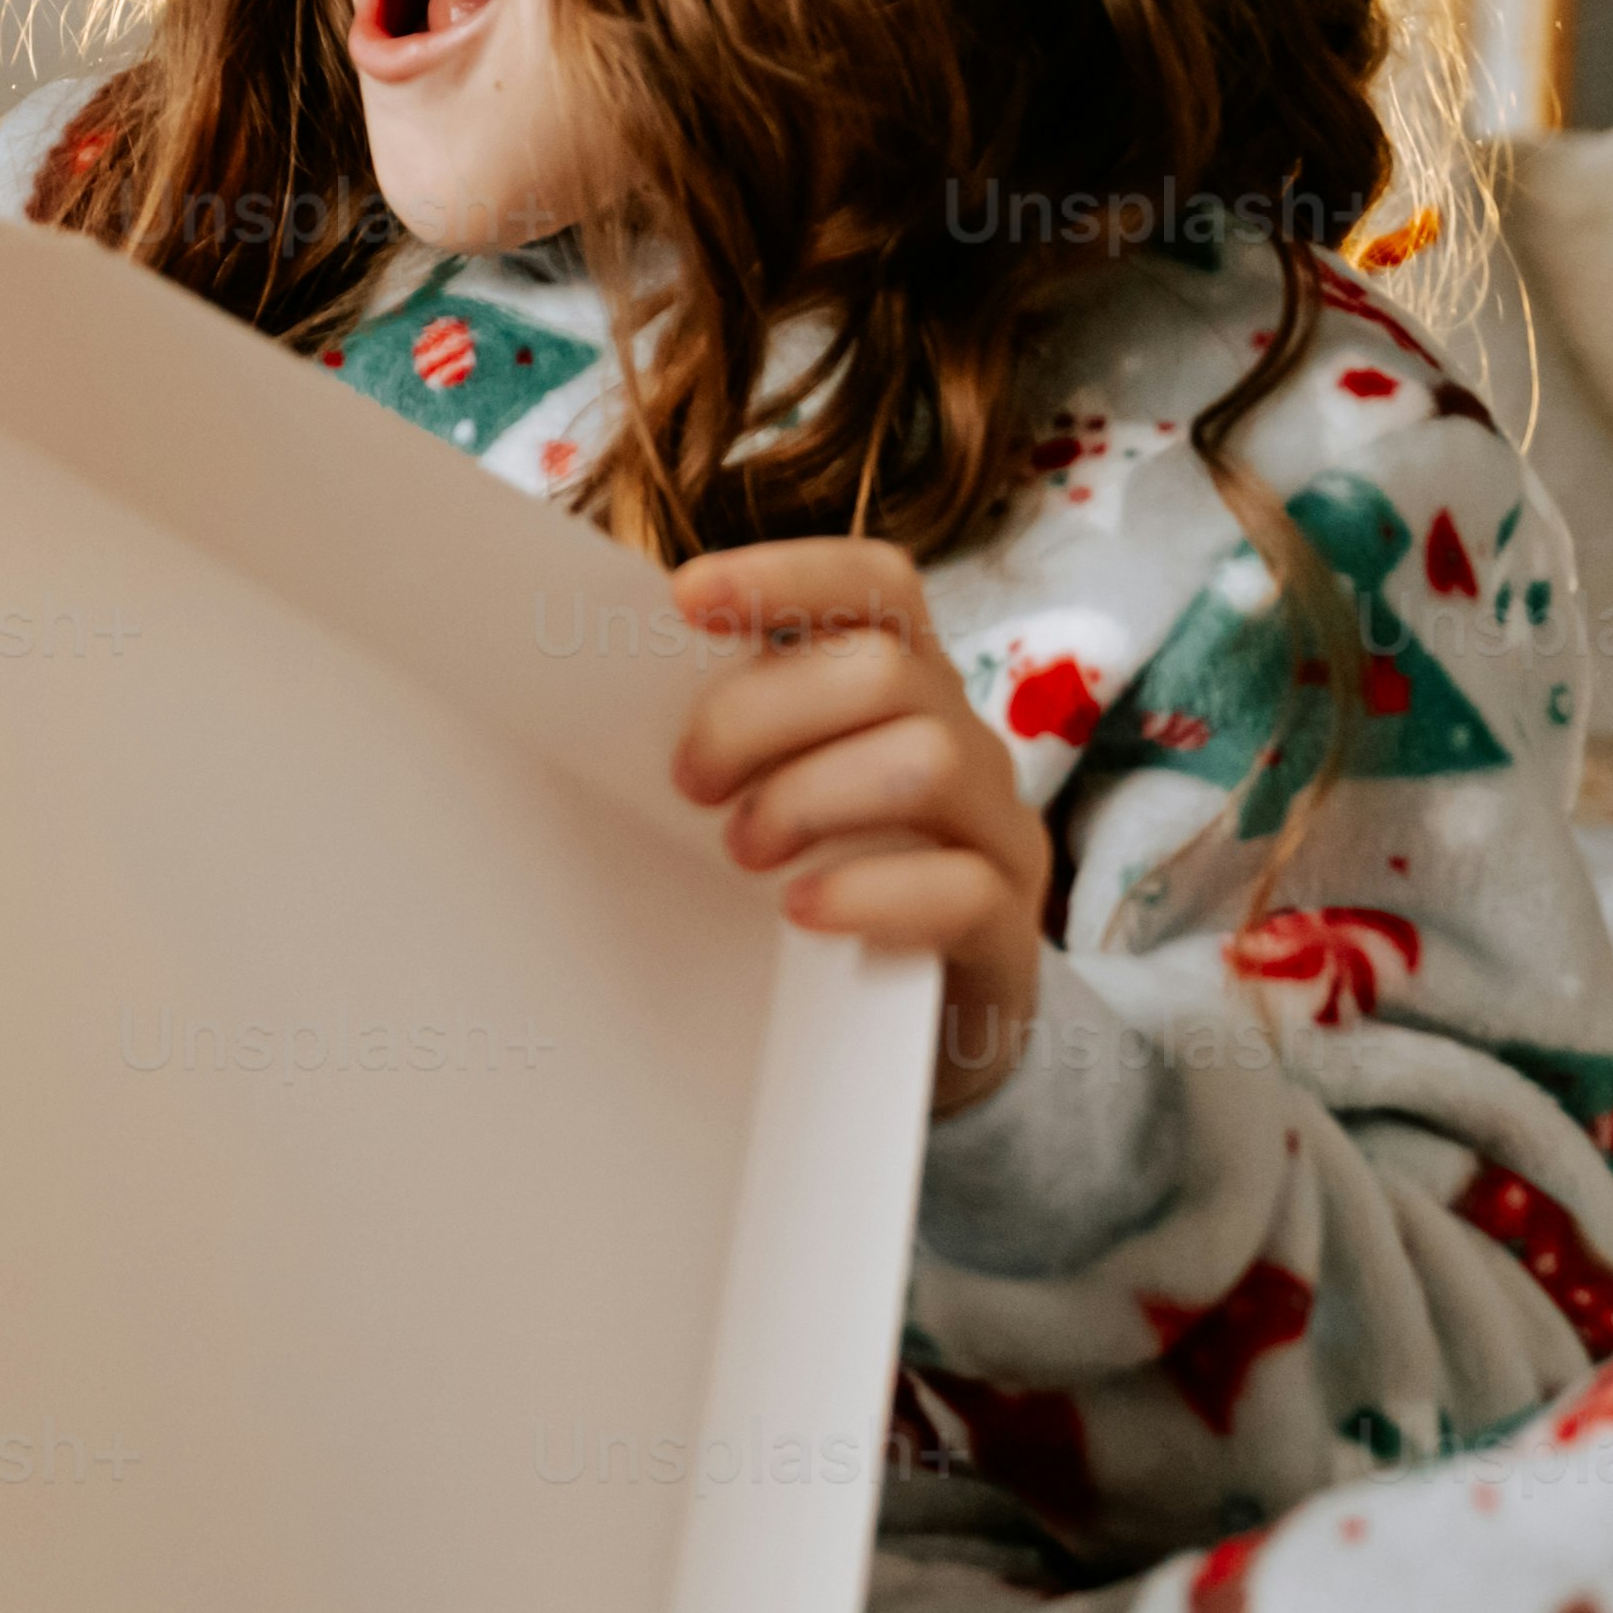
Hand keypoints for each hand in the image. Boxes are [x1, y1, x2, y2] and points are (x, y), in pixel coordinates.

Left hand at [662, 536, 1050, 1116]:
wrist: (918, 1035)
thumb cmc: (821, 885)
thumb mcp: (776, 794)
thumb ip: (735, 738)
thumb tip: (600, 693)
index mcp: (908, 688)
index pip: (877, 586)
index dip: (788, 576)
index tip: (683, 599)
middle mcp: (970, 742)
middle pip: (887, 670)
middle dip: (763, 716)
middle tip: (690, 784)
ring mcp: (1000, 834)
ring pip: (930, 759)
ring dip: (810, 796)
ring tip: (744, 853)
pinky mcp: (1011, 931)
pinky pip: (961, 886)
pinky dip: (866, 893)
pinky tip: (800, 911)